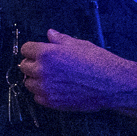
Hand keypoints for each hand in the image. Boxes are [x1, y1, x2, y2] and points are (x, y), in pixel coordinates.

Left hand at [17, 30, 136, 114]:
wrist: (112, 84)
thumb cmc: (98, 61)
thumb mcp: (80, 44)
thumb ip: (60, 40)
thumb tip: (50, 33)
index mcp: (46, 53)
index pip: (26, 49)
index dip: (33, 50)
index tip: (39, 52)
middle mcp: (42, 70)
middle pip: (24, 66)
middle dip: (33, 64)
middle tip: (46, 65)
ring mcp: (45, 88)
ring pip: (29, 83)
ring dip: (36, 80)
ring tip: (51, 78)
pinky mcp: (51, 102)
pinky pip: (37, 97)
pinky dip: (43, 93)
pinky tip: (56, 89)